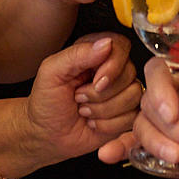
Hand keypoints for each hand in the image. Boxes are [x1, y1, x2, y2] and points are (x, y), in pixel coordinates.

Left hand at [25, 33, 142, 162]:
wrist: (46, 135)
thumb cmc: (46, 102)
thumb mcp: (51, 72)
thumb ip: (77, 53)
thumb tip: (105, 43)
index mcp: (94, 53)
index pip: (120, 46)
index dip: (113, 66)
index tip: (96, 81)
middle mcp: (112, 70)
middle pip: (129, 73)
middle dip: (100, 94)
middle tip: (79, 98)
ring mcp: (121, 93)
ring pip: (133, 96)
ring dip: (103, 110)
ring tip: (84, 111)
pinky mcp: (125, 115)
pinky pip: (132, 117)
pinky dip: (109, 125)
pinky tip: (94, 123)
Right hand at [101, 57, 178, 166]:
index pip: (158, 72)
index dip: (160, 92)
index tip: (173, 113)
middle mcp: (171, 90)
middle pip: (149, 103)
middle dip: (168, 127)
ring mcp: (167, 116)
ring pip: (143, 125)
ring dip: (155, 143)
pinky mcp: (166, 138)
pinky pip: (138, 141)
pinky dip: (123, 147)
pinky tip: (108, 154)